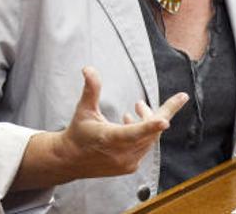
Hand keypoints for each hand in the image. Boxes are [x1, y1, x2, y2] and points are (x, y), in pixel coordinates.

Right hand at [54, 67, 187, 177]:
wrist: (70, 160)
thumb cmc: (78, 132)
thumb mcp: (84, 109)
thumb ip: (91, 89)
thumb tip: (88, 68)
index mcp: (110, 138)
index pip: (133, 132)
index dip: (150, 125)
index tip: (165, 121)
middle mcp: (120, 154)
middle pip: (151, 132)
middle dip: (151, 114)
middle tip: (150, 102)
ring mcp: (127, 163)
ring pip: (151, 139)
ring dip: (148, 121)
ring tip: (137, 107)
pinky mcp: (130, 167)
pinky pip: (146, 147)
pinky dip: (145, 133)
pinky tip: (132, 123)